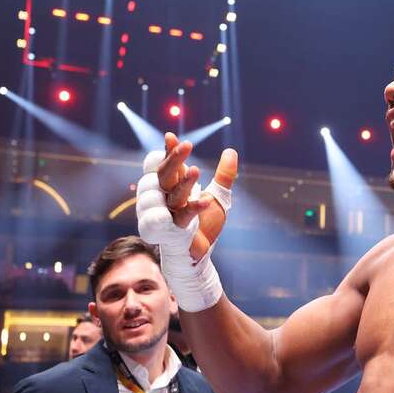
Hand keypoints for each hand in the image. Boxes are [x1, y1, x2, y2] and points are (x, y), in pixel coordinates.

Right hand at [157, 132, 237, 259]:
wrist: (202, 255)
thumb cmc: (204, 226)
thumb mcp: (218, 197)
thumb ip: (224, 176)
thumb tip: (231, 151)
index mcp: (171, 190)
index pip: (164, 167)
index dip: (167, 153)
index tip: (171, 136)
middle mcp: (164, 201)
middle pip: (162, 177)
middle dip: (173, 160)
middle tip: (187, 145)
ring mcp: (167, 216)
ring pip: (168, 196)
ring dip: (182, 183)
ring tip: (196, 170)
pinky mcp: (173, 232)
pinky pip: (180, 218)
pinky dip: (191, 209)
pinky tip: (205, 201)